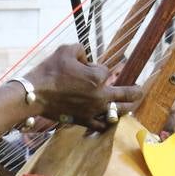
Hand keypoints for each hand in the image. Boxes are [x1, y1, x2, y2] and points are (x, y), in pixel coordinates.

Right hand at [26, 45, 142, 129]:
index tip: (84, 68)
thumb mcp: (66, 50)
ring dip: (126, 108)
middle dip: (135, 92)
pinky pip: (100, 125)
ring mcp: (92, 110)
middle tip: (140, 91)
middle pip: (124, 94)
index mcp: (96, 78)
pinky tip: (111, 122)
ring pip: (116, 112)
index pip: (105, 71)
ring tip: (131, 107)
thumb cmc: (49, 71)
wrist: (34, 94)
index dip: (95, 67)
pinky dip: (107, 123)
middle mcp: (98, 96)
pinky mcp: (83, 121)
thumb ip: (81, 50)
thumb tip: (87, 57)